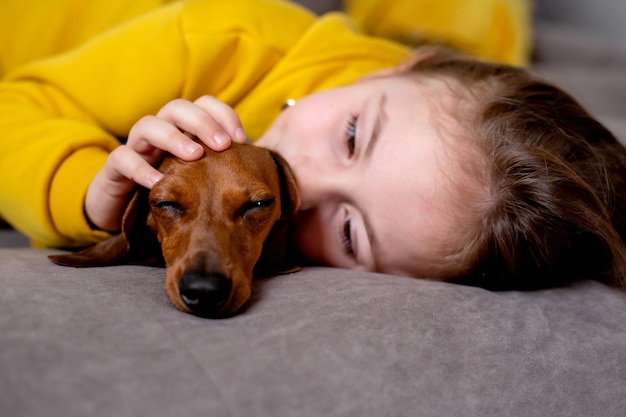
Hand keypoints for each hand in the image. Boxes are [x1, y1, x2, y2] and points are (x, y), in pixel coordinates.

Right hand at [85, 96, 246, 231]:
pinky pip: (123, 159)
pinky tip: (159, 182)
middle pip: (177, 108)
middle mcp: (160, 132)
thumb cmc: (174, 192)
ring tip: (194, 155)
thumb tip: (265, 172)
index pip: (204, 105)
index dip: (224, 115)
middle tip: (222, 144)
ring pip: (147, 125)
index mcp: (183, 130)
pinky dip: (141, 168)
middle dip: (202, 121)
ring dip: (173, 137)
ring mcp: (136, 148)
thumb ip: (225, 168)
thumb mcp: (202, 177)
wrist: (127, 214)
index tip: (242, 138)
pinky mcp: (114, 169)